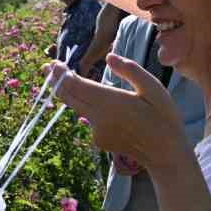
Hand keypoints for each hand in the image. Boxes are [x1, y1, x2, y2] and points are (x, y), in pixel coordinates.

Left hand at [49, 56, 187, 173]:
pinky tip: (100, 105)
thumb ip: (131, 71)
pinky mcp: (97, 140)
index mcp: (112, 102)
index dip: (62, 75)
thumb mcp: (154, 88)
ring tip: (64, 79)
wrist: (164, 153)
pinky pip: (89, 120)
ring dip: (70, 93)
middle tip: (46, 68)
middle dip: (57, 81)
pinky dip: (89, 109)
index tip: (52, 63)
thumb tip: (109, 56)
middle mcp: (99, 117)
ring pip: (78, 108)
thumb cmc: (164, 117)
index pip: (78, 85)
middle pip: (70, 97)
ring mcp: (96, 131)